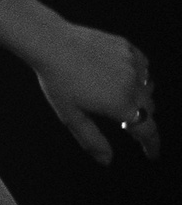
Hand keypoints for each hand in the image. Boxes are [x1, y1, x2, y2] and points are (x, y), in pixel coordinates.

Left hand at [31, 22, 154, 162]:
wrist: (52, 43)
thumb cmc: (57, 81)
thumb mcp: (70, 116)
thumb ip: (91, 140)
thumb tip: (107, 161)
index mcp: (120, 105)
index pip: (147, 131)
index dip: (151, 145)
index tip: (152, 154)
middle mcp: (133, 86)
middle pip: (149, 110)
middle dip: (139, 118)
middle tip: (122, 120)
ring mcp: (134, 65)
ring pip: (148, 88)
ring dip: (139, 96)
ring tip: (115, 94)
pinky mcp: (130, 49)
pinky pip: (143, 67)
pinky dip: (137, 75)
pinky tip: (117, 74)